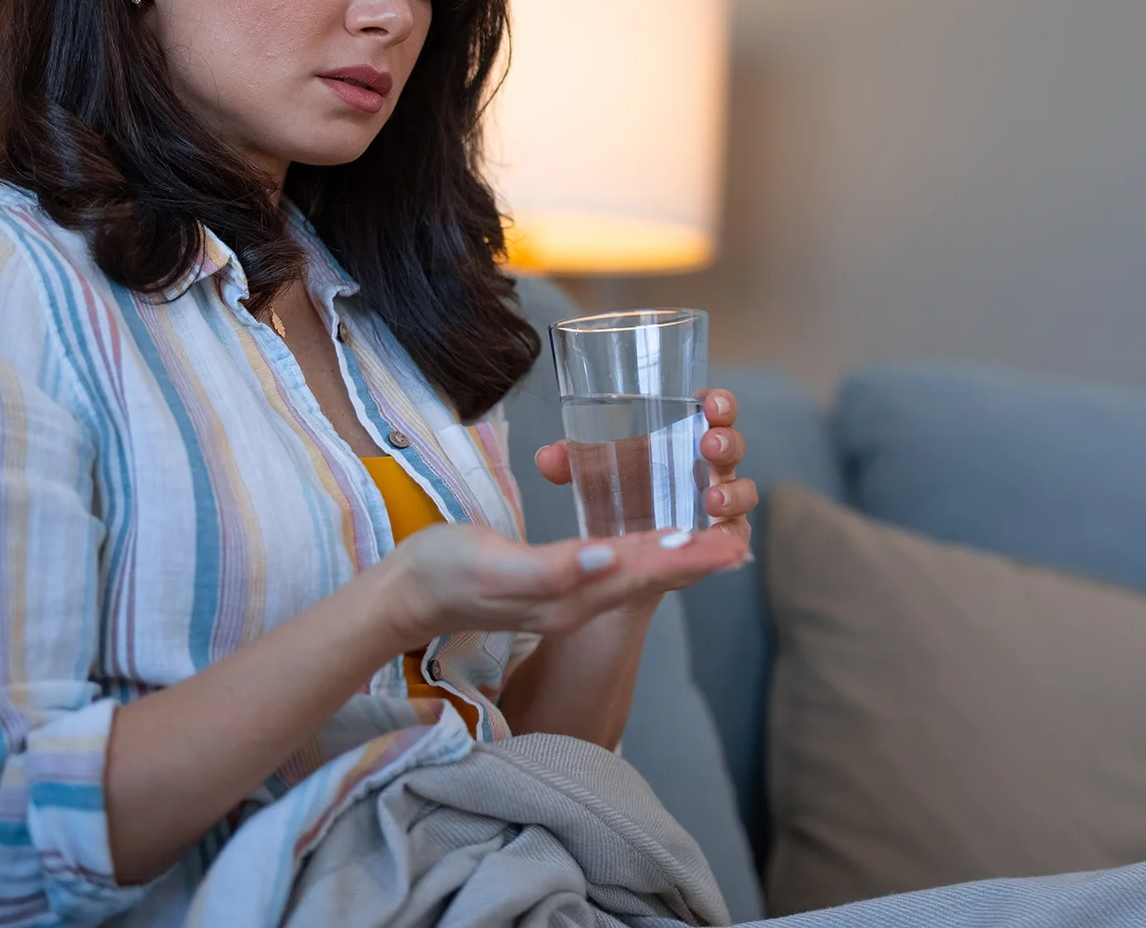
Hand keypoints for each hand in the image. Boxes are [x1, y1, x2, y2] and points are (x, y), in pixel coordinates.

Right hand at [378, 520, 745, 645]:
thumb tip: (606, 561)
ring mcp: (565, 599)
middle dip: (697, 561)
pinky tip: (660, 547)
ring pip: (635, 577)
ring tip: (720, 547)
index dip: (685, 558)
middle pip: (648, 579)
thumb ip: (550, 569)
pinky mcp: (553, 587)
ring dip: (680, 561)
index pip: (640, 574)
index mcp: (568, 596)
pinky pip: (612, 572)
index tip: (726, 543)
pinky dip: (645, 557)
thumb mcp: (491, 564)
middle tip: (741, 544)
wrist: (404, 597)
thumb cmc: (440, 571)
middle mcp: (575, 602)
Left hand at [535, 387, 757, 561]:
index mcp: (685, 439)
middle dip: (727, 441)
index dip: (719, 402)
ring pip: (743, 490)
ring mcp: (718, 504)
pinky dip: (731, 534)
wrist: (622, 551)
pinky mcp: (718, 540)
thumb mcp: (594, 474)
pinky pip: (736, 535)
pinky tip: (717, 533)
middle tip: (709, 444)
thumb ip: (571, 463)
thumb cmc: (618, 495)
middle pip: (731, 445)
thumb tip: (547, 457)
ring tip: (711, 499)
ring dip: (732, 491)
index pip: (712, 411)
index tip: (710, 401)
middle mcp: (707, 468)